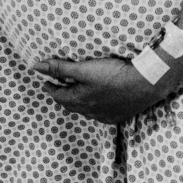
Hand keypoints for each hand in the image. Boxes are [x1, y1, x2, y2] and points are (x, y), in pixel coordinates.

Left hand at [33, 57, 165, 124]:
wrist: (145, 84)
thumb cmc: (114, 75)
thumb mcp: (84, 69)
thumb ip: (61, 68)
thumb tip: (37, 67)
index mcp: (80, 101)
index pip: (59, 96)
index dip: (51, 88)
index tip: (46, 82)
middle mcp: (91, 112)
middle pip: (71, 104)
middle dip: (63, 96)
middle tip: (58, 87)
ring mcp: (106, 115)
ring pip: (86, 110)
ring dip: (78, 102)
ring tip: (76, 93)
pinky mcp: (119, 114)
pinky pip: (101, 113)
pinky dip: (94, 106)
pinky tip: (98, 101)